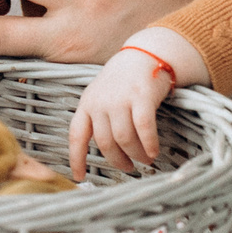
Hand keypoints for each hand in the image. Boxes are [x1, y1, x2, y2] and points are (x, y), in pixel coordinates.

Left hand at [71, 49, 168, 173]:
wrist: (145, 55)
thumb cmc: (123, 80)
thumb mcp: (101, 94)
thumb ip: (98, 117)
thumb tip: (105, 150)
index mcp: (87, 103)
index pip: (77, 135)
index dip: (77, 158)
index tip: (80, 178)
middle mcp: (100, 102)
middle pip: (105, 142)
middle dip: (117, 161)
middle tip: (129, 168)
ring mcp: (120, 99)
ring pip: (124, 138)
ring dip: (136, 154)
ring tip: (145, 160)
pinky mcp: (142, 96)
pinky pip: (144, 128)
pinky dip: (149, 144)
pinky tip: (154, 152)